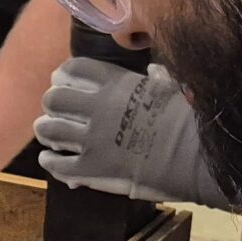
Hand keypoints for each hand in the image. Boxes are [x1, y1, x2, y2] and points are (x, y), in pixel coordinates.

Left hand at [33, 58, 234, 207]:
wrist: (195, 159)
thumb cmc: (190, 121)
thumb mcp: (173, 90)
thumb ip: (158, 78)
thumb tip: (154, 70)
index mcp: (116, 85)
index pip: (75, 69)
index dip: (64, 75)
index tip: (63, 81)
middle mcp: (97, 108)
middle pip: (55, 98)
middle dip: (54, 103)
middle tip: (58, 112)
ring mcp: (91, 140)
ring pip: (49, 129)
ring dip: (47, 130)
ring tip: (51, 135)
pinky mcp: (90, 170)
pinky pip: (56, 164)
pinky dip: (50, 161)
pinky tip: (51, 159)